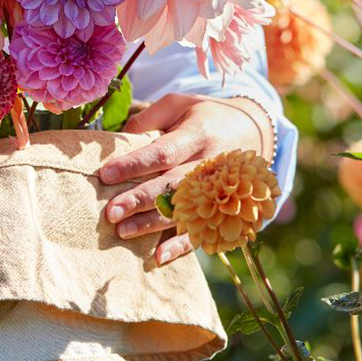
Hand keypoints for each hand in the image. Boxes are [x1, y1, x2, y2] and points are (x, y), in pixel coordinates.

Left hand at [98, 94, 273, 266]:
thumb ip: (149, 118)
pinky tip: (158, 256)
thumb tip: (120, 139)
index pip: (162, 152)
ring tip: (122, 231)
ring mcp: (221, 190)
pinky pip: (204, 230)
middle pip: (172, 185)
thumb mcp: (179, 104)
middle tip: (110, 212)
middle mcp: (211, 164)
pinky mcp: (225, 209)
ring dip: (152, 224)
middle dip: (139, 199)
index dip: (134, 164)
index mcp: (198, 134)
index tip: (105, 174)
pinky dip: (181, 245)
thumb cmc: (206, 115)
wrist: (256, 131)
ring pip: (184, 211)